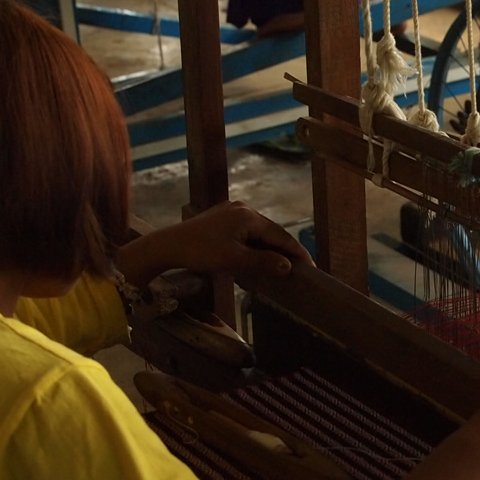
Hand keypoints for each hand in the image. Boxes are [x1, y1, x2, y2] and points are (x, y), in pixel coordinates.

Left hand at [114, 201, 311, 287]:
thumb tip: (288, 267)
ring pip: (259, 234)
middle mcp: (242, 209)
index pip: (281, 235)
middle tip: (300, 270)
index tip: (311, 267)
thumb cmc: (200, 252)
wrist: (168, 246)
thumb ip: (262, 263)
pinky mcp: (222, 220)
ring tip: (282, 267)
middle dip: (285, 251)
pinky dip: (256, 248)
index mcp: (248, 216)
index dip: (297, 252)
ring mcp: (231, 213)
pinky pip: (247, 234)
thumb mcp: (234, 260)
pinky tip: (258, 259)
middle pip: (271, 233)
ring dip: (269, 251)